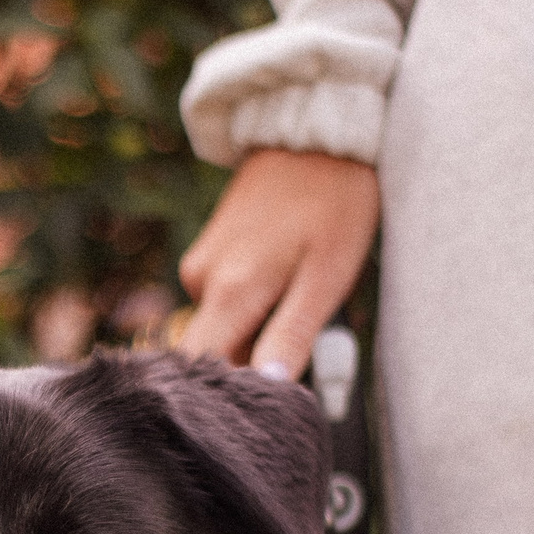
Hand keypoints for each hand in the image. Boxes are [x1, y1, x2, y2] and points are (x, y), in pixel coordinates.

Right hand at [177, 150, 379, 377]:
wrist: (316, 133)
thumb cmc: (334, 204)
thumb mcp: (326, 277)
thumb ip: (292, 336)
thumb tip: (268, 389)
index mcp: (228, 292)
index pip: (203, 372)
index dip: (230, 395)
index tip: (265, 400)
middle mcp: (199, 280)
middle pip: (210, 353)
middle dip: (248, 361)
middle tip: (298, 345)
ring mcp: (199, 264)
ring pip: (221, 325)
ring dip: (255, 328)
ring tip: (298, 297)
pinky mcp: (206, 251)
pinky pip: (223, 299)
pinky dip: (251, 303)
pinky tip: (282, 277)